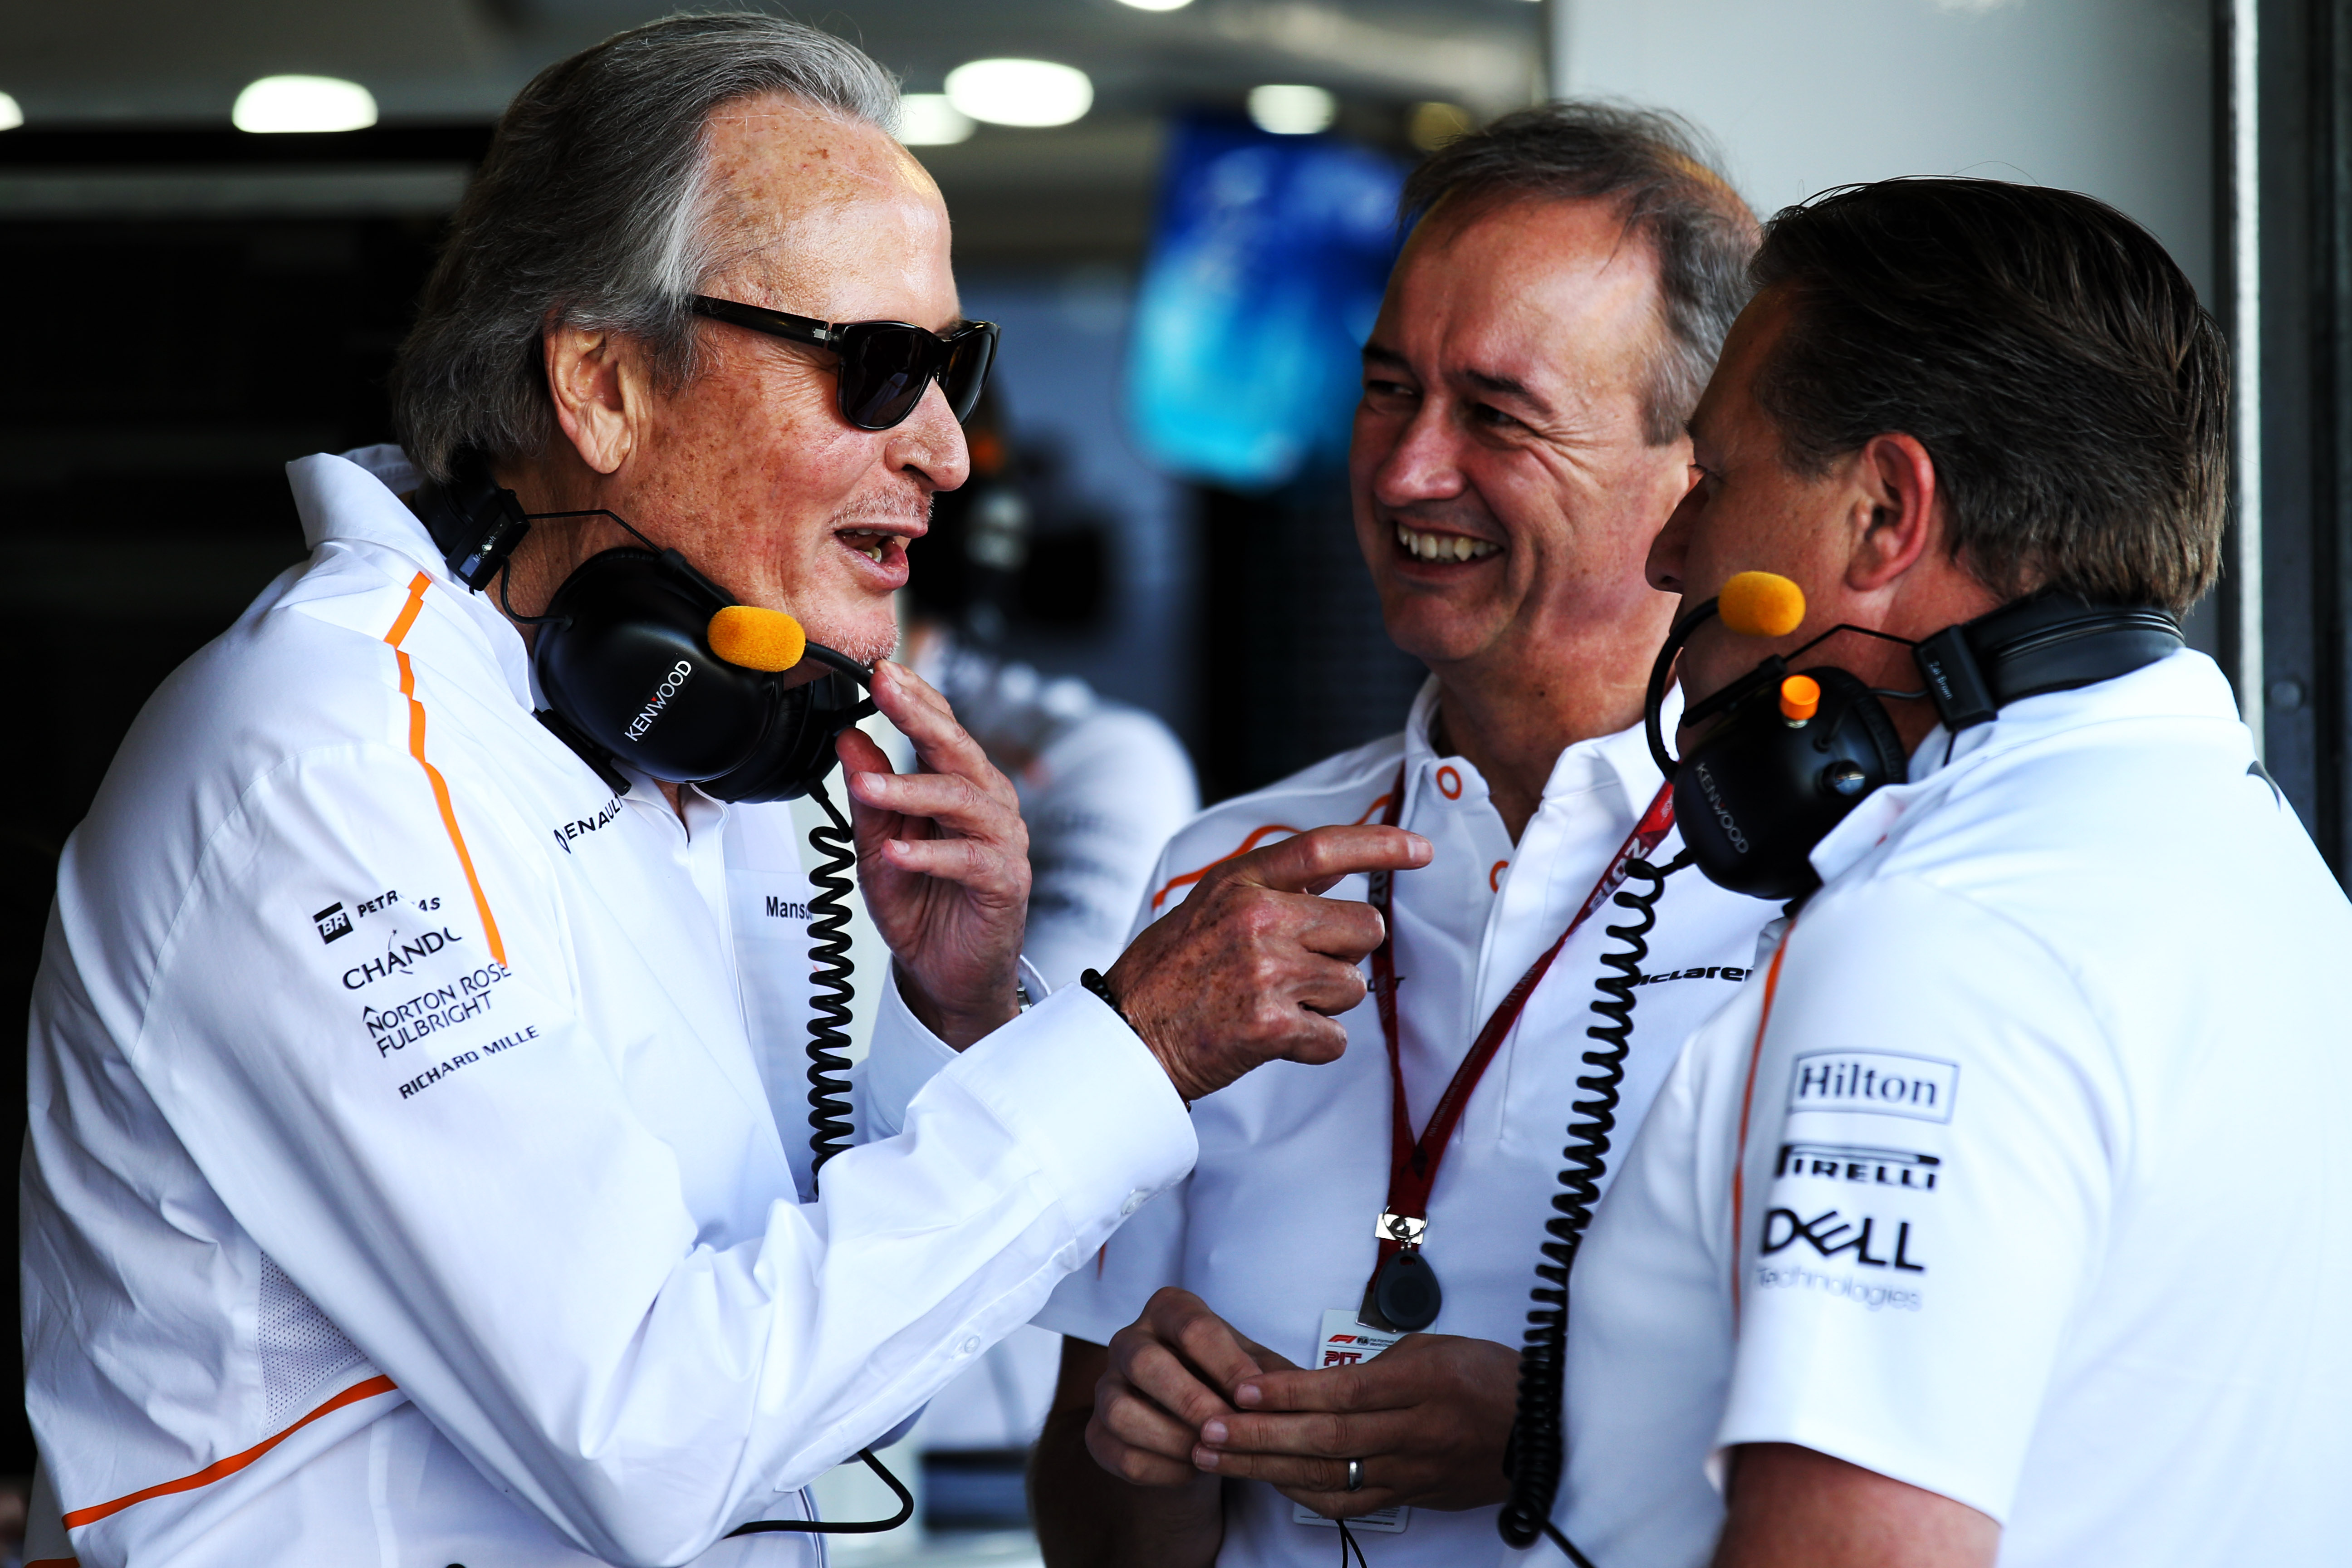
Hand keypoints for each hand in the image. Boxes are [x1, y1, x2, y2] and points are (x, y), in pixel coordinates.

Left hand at [840, 660, 1028, 1047]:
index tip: (878, 671)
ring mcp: (1001, 842)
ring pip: (963, 799)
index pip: (943, 728)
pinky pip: (969, 859)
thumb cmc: (922, 905)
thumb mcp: (876, 844)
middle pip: (958, 749)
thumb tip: (848, 737)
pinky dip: (930, 853)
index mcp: (961, 786)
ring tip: (870, 787)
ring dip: (911, 789)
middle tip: (883, 689)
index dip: (913, 697)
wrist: (945, 974)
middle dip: (919, 715)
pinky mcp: (1004, 881)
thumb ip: (868, 795)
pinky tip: (897, 851)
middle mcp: (988, 805)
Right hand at [1086, 1289, 1294, 1487]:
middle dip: (1190, 1400)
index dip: (1225, 1364)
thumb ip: (1275, 1378)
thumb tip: (1296, 1391)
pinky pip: (1117, 1452)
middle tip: (1226, 1428)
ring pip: (1120, 1410)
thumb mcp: (1258, 1372)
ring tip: (1209, 1454)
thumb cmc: (1231, 1384)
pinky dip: (1158, 1468)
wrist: (1199, 1423)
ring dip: (1169, 1438)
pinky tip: (1192, 1469)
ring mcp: (1107, 1385)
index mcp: (1170, 1311)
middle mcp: (1130, 1340)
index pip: (1193, 1328)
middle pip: (1145, 1362)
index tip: (1254, 1397)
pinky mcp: (1097, 1431)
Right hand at [1105, 826, 1429, 1101]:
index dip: (1382, 846)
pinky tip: (1273, 1038)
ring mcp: (1266, 971)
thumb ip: (1268, 890)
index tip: (1420, 851)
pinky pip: (1334, 1038)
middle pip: (1363, 927)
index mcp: (1240, 882)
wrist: (1123, 1037)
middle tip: (1300, 972)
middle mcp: (1257, 918)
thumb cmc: (1164, 976)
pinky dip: (1313, 1046)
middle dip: (1345, 954)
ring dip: (1325, 1004)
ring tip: (1274, 1005)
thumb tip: (1334, 877)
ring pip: (1353, 986)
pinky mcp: (1270, 1025)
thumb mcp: (1208, 908)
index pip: (1325, 848)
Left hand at [1192, 1332, 1519, 1516]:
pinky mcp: (1413, 1495)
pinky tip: (1267, 1483)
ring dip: (1266, 1468)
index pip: (1342, 1392)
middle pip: (1326, 1439)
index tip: (1242, 1390)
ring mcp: (1413, 1470)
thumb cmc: (1490, 1376)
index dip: (1289, 1393)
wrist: (1544, 1430)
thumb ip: (1376, 1365)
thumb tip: (1316, 1379)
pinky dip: (1305, 1493)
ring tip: (1215, 1457)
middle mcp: (1416, 1431)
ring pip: (1330, 1475)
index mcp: (1424, 1382)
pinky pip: (1351, 1501)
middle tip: (1206, 1431)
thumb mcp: (1436, 1346)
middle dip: (1259, 1438)